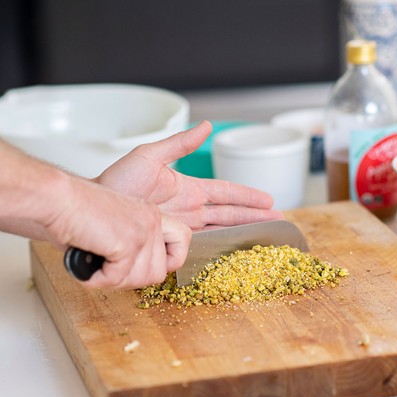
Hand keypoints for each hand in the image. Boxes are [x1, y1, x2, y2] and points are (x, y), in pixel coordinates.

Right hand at [43, 176, 191, 288]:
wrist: (59, 198)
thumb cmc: (76, 212)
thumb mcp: (116, 227)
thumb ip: (133, 249)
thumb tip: (134, 276)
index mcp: (151, 215)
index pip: (183, 239)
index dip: (171, 260)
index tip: (147, 265)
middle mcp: (151, 221)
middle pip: (159, 272)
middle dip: (131, 280)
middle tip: (109, 269)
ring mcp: (142, 231)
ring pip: (141, 280)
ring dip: (114, 281)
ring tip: (97, 264)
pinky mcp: (128, 241)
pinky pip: (117, 278)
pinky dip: (97, 279)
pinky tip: (88, 262)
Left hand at [95, 121, 283, 229]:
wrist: (99, 205)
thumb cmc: (119, 180)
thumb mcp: (150, 156)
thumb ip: (179, 144)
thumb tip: (205, 126)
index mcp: (189, 188)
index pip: (226, 192)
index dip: (247, 195)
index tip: (268, 200)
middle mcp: (190, 208)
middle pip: (230, 212)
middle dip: (254, 216)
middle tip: (278, 220)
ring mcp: (183, 226)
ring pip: (221, 229)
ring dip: (243, 230)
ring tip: (265, 234)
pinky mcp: (173, 240)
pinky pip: (202, 244)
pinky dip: (220, 246)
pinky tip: (234, 251)